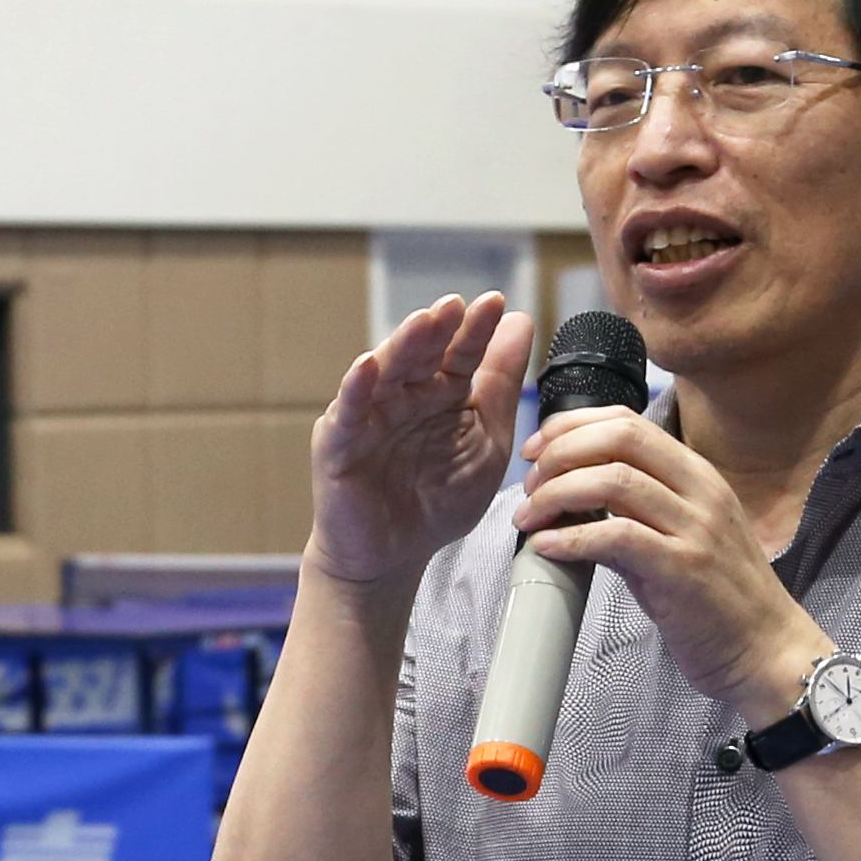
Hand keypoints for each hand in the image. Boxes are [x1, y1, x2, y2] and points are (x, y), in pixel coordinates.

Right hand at [307, 294, 527, 595]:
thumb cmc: (437, 501)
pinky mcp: (338, 443)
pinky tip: (367, 367)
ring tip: (422, 322)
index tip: (495, 302)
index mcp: (441, 395)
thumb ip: (500, 387)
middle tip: (456, 305)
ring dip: (402, 346)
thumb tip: (522, 322)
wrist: (393, 557)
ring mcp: (369, 416)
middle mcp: (404, 397)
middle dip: (437, 329)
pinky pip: (348, 412)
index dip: (475, 330)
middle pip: (422, 356)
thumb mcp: (485, 442)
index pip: (461, 355)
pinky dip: (356, 389)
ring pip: (385, 374)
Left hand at [513, 408, 834, 726]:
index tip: (538, 449)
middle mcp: (701, 492)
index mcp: (699, 477)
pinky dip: (571, 538)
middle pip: (619, 438)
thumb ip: (635, 513)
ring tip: (529, 518)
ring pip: (613, 480)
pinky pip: (616, 536)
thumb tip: (574, 501)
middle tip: (529, 484)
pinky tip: (546, 548)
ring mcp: (696, 529)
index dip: (573, 426)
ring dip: (557, 494)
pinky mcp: (683, 570)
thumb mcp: (682, 540)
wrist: (768, 652)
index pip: (629, 422)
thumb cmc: (721, 600)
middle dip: (560, 452)